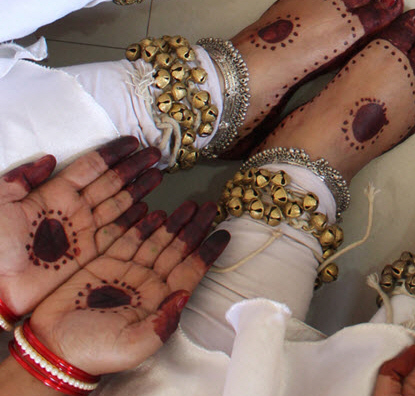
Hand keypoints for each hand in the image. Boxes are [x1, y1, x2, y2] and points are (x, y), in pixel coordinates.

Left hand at [0, 138, 161, 316]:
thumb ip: (20, 179)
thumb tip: (50, 159)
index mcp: (53, 194)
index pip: (90, 166)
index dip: (112, 153)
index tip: (133, 141)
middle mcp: (73, 209)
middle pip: (111, 181)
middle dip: (134, 166)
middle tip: (156, 154)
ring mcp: (83, 232)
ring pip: (119, 203)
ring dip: (139, 189)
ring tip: (159, 175)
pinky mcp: (89, 255)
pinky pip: (118, 233)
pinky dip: (136, 220)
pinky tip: (150, 209)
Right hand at [28, 201, 227, 374]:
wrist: (50, 347)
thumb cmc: (93, 351)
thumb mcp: (132, 345)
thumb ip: (162, 324)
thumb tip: (185, 297)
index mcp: (157, 300)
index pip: (189, 271)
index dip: (207, 251)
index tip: (225, 232)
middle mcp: (146, 283)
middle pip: (177, 249)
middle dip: (194, 227)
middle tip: (210, 205)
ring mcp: (125, 270)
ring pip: (156, 239)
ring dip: (173, 221)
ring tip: (189, 203)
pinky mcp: (103, 261)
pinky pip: (127, 236)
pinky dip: (141, 221)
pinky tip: (153, 207)